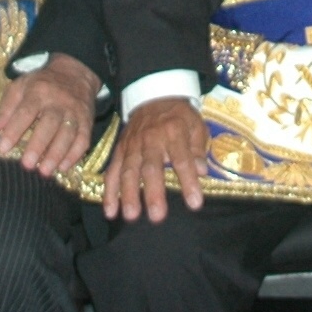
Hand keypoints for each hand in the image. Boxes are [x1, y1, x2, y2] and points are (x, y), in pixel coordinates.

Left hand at [0, 54, 99, 176]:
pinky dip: (74, 155)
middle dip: (38, 146)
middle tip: (27, 165)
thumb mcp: (20, 87)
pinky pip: (83, 139)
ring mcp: (75, 112)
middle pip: (49, 124)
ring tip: (45, 172)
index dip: (13, 131)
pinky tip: (63, 168)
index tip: (2, 149)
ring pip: (68, 134)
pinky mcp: (87, 121)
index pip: (25, 112)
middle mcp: (59, 101)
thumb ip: (5, 108)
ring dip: (57, 155)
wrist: (75, 73)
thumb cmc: (41, 83)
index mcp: (38, 91)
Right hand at [102, 96, 208, 222]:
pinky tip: (111, 211)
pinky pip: (113, 171)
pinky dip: (110, 192)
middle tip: (157, 216)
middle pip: (151, 168)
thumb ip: (198, 149)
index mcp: (174, 132)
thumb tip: (202, 171)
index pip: (182, 160)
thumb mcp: (195, 125)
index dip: (189, 182)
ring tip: (131, 216)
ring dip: (128, 195)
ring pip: (129, 171)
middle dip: (153, 192)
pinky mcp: (120, 150)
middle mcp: (151, 139)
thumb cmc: (179, 116)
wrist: (153, 95)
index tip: (195, 203)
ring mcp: (132, 146)